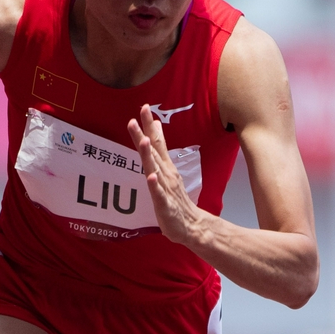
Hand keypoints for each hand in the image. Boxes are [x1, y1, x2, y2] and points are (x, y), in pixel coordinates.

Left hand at [129, 108, 206, 245]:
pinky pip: (159, 194)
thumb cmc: (175, 200)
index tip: (144, 107)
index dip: (150, 125)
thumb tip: (155, 129)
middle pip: (154, 150)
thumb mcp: (165, 171)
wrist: (192, 226)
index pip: (157, 142)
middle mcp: (165, 174)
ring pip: (156, 169)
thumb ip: (159, 151)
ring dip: (150, 155)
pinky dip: (155, 185)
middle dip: (147, 131)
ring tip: (145, 140)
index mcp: (165, 167)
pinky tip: (151, 177)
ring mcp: (166, 189)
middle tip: (142, 112)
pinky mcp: (165, 205)